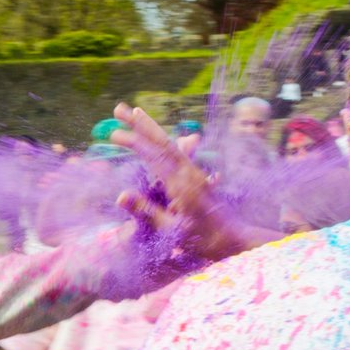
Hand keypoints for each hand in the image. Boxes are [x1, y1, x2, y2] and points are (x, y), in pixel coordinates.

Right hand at [110, 102, 243, 259]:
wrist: (234, 241)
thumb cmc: (202, 240)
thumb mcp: (171, 230)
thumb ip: (146, 212)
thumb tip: (120, 196)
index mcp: (181, 184)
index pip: (154, 155)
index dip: (134, 142)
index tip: (115, 133)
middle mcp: (189, 173)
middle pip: (162, 141)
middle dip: (140, 123)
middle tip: (120, 108)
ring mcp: (194, 173)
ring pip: (170, 143)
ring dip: (151, 128)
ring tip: (136, 113)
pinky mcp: (197, 177)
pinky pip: (178, 151)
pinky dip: (163, 140)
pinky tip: (157, 137)